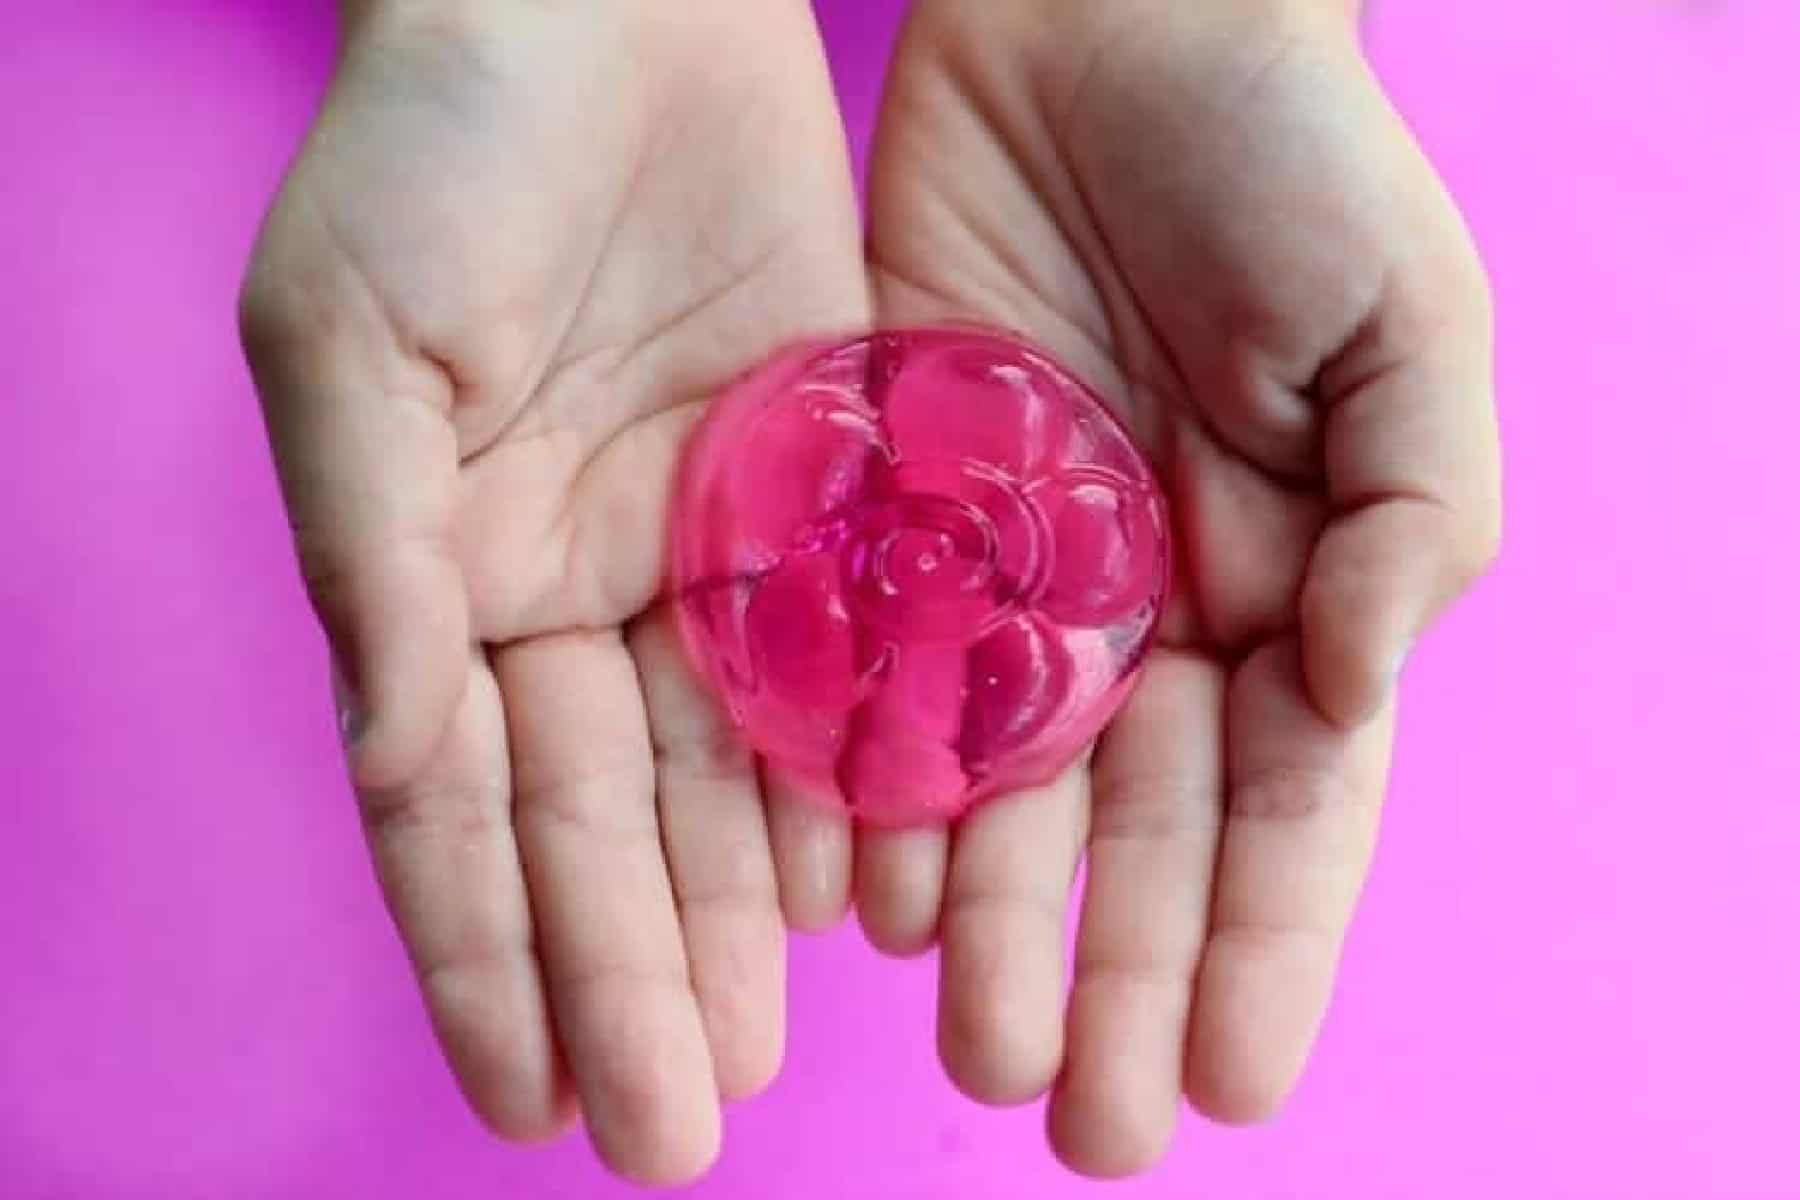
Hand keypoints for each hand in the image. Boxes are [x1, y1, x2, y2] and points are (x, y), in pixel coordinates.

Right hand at [239, 1, 865, 1183]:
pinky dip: (854, 770)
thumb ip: (373, 565)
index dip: (490, 956)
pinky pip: (845, 655)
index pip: (463, 806)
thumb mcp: (352, 346)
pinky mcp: (824, 487)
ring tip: (762, 1053)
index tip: (529, 1102)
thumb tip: (397, 768)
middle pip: (607, 818)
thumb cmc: (440, 141)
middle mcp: (575, 588)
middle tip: (676, 1133)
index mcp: (445, 572)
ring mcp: (705, 548)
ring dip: (738, 916)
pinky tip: (867, 888)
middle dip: (633, 975)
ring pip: (727, 768)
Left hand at [862, 0, 1499, 1175]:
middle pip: (1134, 827)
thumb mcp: (1409, 331)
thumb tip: (1354, 693)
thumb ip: (1415, 521)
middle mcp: (1146, 607)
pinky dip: (865, 774)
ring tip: (968, 1036)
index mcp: (1289, 585)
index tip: (1236, 1086)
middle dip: (1118, 972)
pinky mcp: (891, 504)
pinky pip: (874, 663)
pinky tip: (856, 883)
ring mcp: (1012, 568)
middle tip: (1085, 1119)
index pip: (1285, 806)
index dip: (1267, 948)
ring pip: (998, 777)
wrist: (1110, 18)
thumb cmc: (1289, 158)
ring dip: (988, 912)